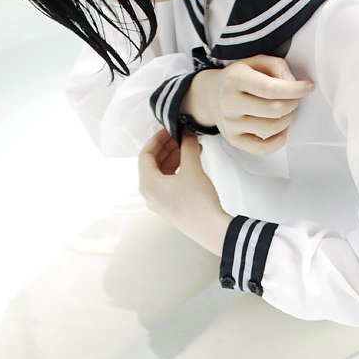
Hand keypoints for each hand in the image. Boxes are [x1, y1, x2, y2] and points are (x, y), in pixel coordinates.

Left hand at [138, 128, 231, 255]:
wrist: (212, 229)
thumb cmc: (198, 202)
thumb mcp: (192, 168)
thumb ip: (187, 146)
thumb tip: (187, 133)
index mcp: (147, 184)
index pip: (146, 154)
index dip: (157, 138)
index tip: (169, 129)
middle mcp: (149, 194)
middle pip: (153, 164)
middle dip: (167, 148)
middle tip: (181, 136)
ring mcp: (159, 203)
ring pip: (162, 174)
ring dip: (174, 158)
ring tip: (190, 147)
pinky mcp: (171, 208)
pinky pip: (169, 184)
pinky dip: (178, 171)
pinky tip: (192, 163)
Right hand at [183, 54, 314, 155]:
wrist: (211, 95)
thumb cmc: (240, 78)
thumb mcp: (255, 62)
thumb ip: (277, 66)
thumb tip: (293, 83)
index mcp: (235, 79)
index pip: (271, 88)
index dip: (295, 89)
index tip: (309, 87)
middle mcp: (230, 102)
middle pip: (275, 109)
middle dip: (293, 104)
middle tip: (295, 99)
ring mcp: (231, 124)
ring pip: (272, 127)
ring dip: (288, 119)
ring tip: (288, 111)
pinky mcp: (234, 140)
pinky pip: (263, 149)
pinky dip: (279, 141)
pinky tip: (282, 130)